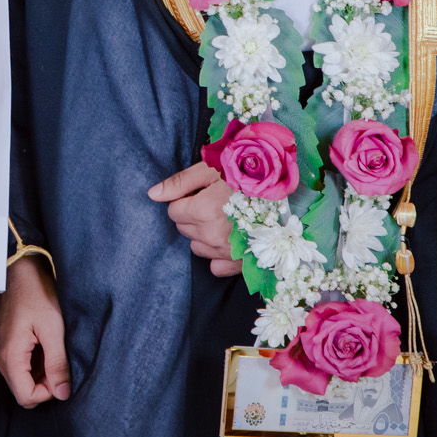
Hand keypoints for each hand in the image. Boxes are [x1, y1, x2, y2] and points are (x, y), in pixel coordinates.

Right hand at [0, 255, 70, 405]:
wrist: (19, 270)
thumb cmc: (36, 294)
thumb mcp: (53, 329)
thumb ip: (57, 364)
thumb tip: (63, 394)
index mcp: (10, 355)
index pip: (26, 397)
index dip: (48, 392)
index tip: (60, 372)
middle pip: (23, 391)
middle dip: (44, 384)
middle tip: (58, 361)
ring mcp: (0, 352)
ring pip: (21, 380)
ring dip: (40, 374)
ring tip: (51, 350)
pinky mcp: (4, 346)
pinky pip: (19, 368)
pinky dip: (34, 364)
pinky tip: (43, 346)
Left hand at [148, 160, 240, 275]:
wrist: (285, 194)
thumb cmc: (246, 177)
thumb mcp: (210, 170)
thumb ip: (179, 183)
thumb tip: (152, 195)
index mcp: (203, 210)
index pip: (174, 211)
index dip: (184, 200)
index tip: (200, 193)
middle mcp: (213, 234)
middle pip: (184, 229)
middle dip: (192, 216)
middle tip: (213, 203)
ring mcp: (227, 251)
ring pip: (197, 247)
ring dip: (203, 234)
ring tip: (222, 218)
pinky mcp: (241, 264)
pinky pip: (215, 266)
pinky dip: (217, 255)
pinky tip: (229, 238)